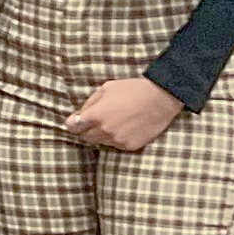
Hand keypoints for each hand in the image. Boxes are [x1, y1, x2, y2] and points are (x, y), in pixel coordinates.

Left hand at [62, 77, 184, 151]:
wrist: (161, 99)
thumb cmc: (132, 90)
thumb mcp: (106, 88)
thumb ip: (90, 103)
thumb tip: (80, 114)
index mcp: (95, 116)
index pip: (72, 127)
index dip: (73, 123)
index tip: (76, 120)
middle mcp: (104, 131)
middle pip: (85, 136)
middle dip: (86, 129)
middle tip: (97, 120)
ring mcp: (117, 140)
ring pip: (100, 142)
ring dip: (101, 134)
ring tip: (113, 122)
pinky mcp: (129, 146)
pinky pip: (115, 145)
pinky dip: (116, 138)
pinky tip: (124, 128)